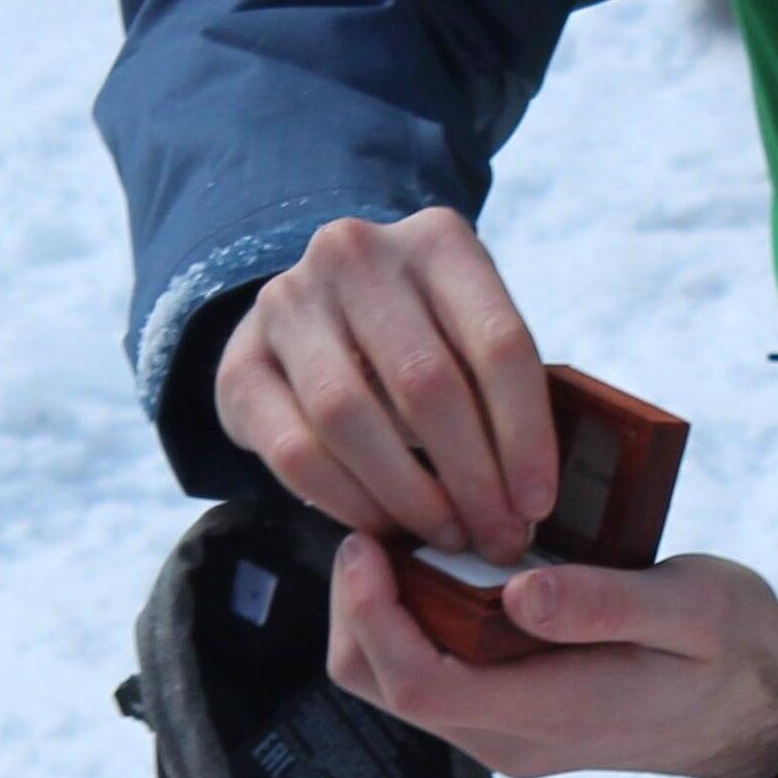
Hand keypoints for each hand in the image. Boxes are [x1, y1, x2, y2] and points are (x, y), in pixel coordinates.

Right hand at [216, 209, 552, 564]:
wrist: (314, 315)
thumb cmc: (418, 337)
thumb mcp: (467, 331)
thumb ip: (498, 387)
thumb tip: (531, 499)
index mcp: (437, 238)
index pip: (498, 342)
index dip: (526, 435)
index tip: (538, 504)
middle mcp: (355, 254)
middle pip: (425, 382)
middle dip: (471, 479)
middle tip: (497, 539)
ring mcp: (287, 302)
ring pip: (350, 417)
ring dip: (408, 496)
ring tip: (444, 535)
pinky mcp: (239, 363)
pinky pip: (294, 450)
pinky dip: (346, 502)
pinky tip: (383, 526)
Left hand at [326, 531, 777, 777]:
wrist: (764, 716)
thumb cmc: (733, 652)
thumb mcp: (693, 609)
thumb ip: (607, 603)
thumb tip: (521, 593)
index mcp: (548, 713)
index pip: (416, 682)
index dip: (372, 614)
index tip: (367, 542)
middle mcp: (509, 738)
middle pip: (381, 686)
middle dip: (356, 609)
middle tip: (374, 526)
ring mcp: (505, 734)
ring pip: (396, 684)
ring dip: (379, 613)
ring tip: (403, 536)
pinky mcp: (509, 718)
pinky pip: (430, 675)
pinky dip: (412, 623)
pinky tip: (439, 564)